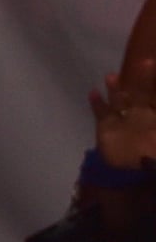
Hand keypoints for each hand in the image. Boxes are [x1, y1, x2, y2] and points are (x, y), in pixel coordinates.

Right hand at [93, 56, 155, 173]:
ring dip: (117, 88)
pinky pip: (101, 112)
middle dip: (144, 78)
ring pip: (120, 99)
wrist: (140, 178)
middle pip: (143, 92)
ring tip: (112, 77)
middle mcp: (143, 114)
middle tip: (147, 63)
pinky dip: (97, 103)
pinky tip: (94, 92)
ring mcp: (125, 120)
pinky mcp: (107, 128)